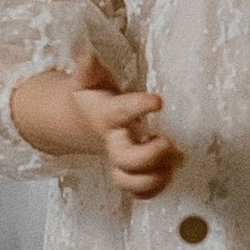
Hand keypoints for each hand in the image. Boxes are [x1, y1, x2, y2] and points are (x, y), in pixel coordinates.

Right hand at [9, 51, 183, 201]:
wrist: (77, 122)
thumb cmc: (92, 97)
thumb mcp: (88, 80)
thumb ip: (89, 71)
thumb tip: (87, 58)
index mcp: (107, 115)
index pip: (121, 111)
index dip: (139, 107)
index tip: (158, 101)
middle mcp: (114, 141)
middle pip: (125, 159)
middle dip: (149, 156)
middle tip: (167, 142)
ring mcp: (119, 160)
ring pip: (129, 181)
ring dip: (153, 178)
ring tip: (171, 164)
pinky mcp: (127, 172)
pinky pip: (137, 191)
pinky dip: (153, 190)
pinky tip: (167, 175)